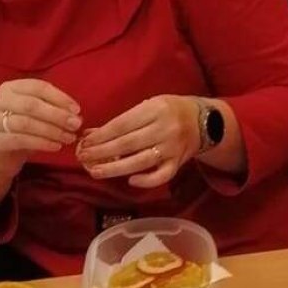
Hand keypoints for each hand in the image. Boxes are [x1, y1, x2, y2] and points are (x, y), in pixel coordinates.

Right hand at [0, 79, 81, 176]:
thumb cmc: (21, 131)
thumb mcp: (35, 115)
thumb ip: (51, 109)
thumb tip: (75, 114)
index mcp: (10, 88)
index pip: (38, 87)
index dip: (59, 97)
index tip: (76, 110)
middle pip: (32, 105)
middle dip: (57, 115)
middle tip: (75, 125)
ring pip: (27, 123)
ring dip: (52, 131)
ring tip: (69, 138)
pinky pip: (21, 140)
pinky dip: (42, 143)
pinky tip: (56, 146)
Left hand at [77, 95, 199, 190]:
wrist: (204, 121)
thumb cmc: (168, 111)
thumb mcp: (147, 107)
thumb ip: (122, 121)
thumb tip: (90, 135)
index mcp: (155, 109)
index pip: (123, 124)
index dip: (102, 135)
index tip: (85, 142)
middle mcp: (164, 129)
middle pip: (128, 143)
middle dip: (102, 152)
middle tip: (83, 158)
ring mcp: (172, 148)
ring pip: (141, 161)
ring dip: (116, 168)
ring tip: (96, 172)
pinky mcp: (178, 163)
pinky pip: (162, 175)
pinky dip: (147, 180)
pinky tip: (130, 181)